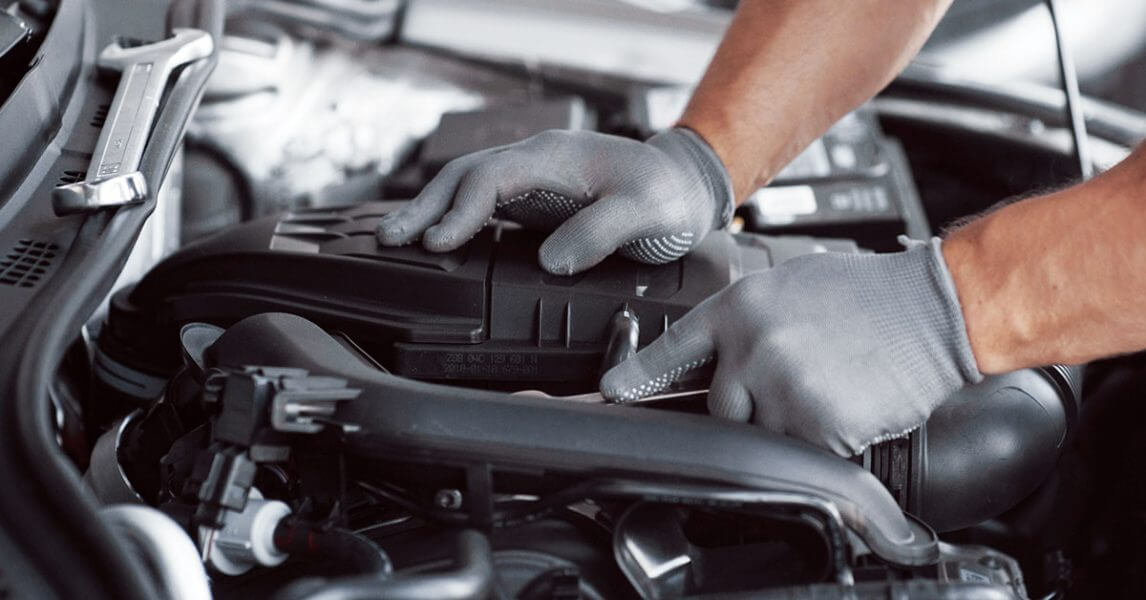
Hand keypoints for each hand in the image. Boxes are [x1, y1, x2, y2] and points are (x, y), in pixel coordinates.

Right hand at [376, 128, 733, 274]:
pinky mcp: (536, 199)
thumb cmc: (668, 196)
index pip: (492, 178)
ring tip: (396, 239)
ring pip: (469, 187)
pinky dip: (455, 217)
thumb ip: (600, 232)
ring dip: (432, 211)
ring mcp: (534, 179)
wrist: (686, 187)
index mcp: (556, 158)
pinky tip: (438, 238)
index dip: (461, 211)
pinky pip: (484, 202)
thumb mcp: (645, 212)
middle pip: (466, 176)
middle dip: (425, 207)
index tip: (437, 242)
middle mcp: (537, 162)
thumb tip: (552, 260)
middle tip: (390, 239)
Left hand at [600, 238, 982, 455]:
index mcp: (741, 307)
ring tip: (832, 383)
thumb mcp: (790, 286)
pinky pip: (806, 451)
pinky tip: (849, 401)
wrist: (934, 308)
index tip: (610, 394)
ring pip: (765, 433)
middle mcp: (753, 348)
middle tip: (800, 377)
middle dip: (751, 404)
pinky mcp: (818, 426)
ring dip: (792, 421)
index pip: (672, 350)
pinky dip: (826, 438)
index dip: (636, 376)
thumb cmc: (869, 294)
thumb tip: (718, 352)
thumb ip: (745, 319)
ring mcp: (783, 389)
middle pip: (721, 407)